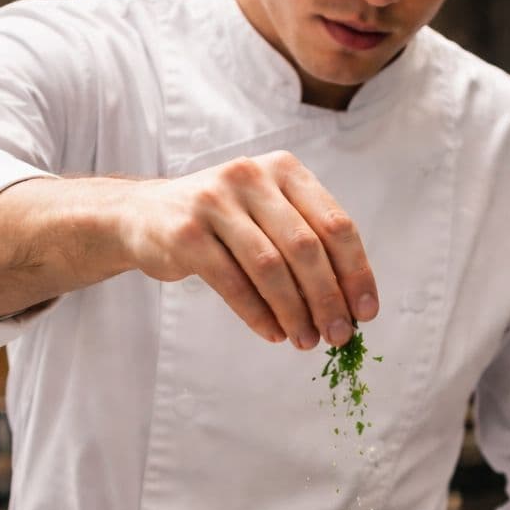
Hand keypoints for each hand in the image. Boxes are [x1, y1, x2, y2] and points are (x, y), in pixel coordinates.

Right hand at [117, 150, 377, 348]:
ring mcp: (215, 201)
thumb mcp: (268, 214)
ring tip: (306, 340)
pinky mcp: (185, 231)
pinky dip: (257, 314)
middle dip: (328, 299)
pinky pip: (232, 282)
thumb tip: (350, 304)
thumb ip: (307, 242)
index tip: (366, 311)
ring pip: (270, 267)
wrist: (143, 215)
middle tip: (339, 336)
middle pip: (306, 248)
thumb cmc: (223, 221)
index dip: (356, 272)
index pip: (336, 224)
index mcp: (284, 169)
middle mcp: (252, 176)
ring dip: (295, 312)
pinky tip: (273, 333)